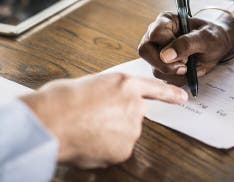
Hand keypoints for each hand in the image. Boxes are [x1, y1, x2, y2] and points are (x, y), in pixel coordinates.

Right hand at [20, 73, 186, 167]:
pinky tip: (87, 142)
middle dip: (118, 117)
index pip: (155, 88)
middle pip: (134, 114)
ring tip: (84, 128)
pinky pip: (116, 150)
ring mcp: (131, 129)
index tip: (183, 97)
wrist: (50, 121)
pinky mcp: (124, 150)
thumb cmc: (60, 99)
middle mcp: (134, 105)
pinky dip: (104, 149)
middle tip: (92, 117)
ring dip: (109, 133)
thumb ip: (106, 93)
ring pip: (124, 133)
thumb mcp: (88, 84)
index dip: (170, 93)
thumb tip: (105, 106)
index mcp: (124, 83)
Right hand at [137, 11, 233, 84]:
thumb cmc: (213, 36)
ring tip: (193, 67)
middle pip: (146, 52)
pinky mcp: (161, 65)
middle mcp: (156, 35)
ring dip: (176, 74)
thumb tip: (165, 56)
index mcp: (166, 21)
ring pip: (155, 69)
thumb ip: (186, 44)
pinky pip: (163, 78)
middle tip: (185, 67)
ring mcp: (157, 51)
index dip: (168, 47)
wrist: (218, 45)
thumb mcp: (206, 38)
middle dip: (166, 65)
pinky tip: (190, 72)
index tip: (186, 56)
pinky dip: (178, 79)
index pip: (155, 35)